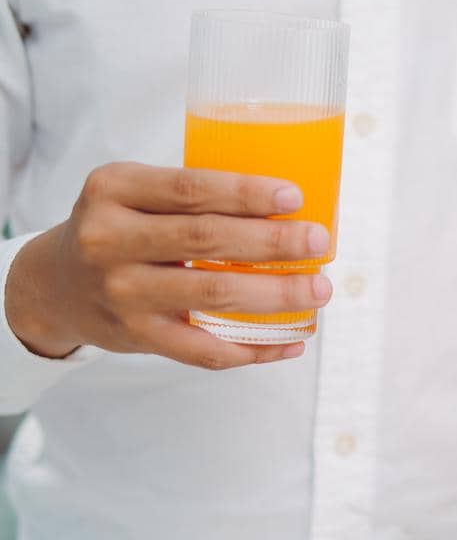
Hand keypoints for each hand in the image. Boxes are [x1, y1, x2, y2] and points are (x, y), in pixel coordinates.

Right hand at [4, 162, 332, 367]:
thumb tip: (289, 208)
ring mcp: (120, 292)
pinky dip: (253, 348)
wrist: (54, 286)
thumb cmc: (118, 229)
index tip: (294, 198)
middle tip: (320, 243)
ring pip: (212, 295)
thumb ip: (190, 197)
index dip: (245, 193)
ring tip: (318, 290)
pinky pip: (204, 349)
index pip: (189, 190)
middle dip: (273, 242)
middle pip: (206, 240)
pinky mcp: (135, 336)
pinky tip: (291, 340)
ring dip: (275, 295)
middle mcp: (109, 239)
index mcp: (113, 190)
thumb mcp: (133, 194)